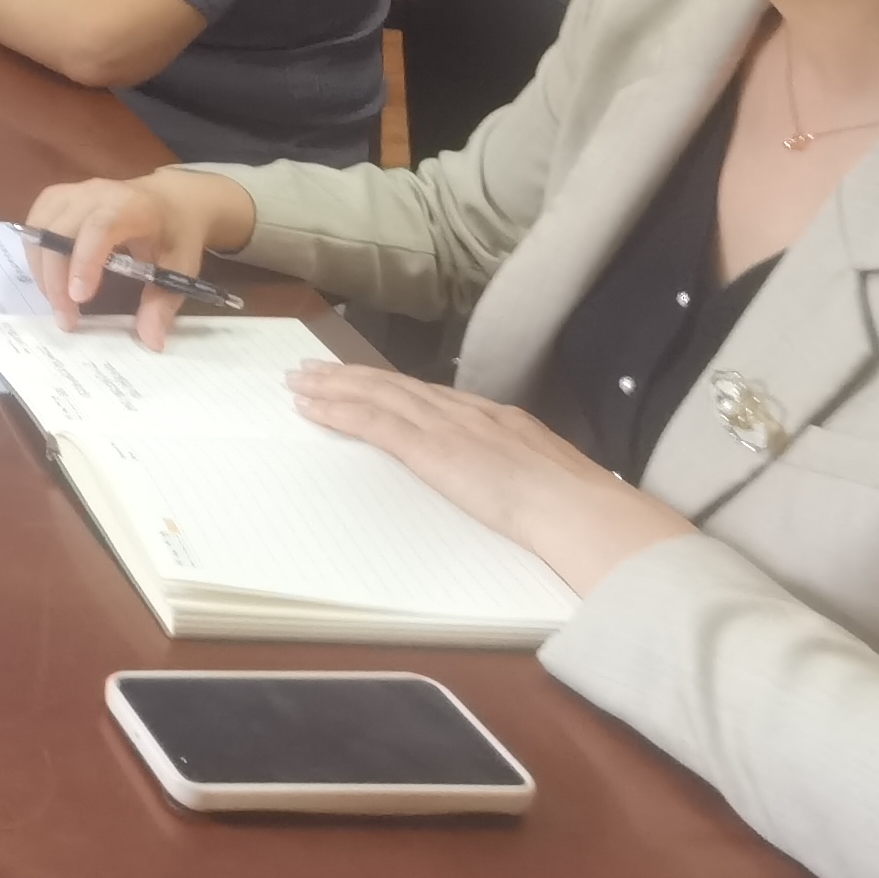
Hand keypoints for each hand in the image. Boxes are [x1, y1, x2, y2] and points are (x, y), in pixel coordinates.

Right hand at [21, 168, 255, 346]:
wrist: (168, 198)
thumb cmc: (175, 232)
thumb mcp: (180, 266)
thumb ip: (162, 301)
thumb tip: (150, 340)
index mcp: (131, 207)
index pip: (99, 227)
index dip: (84, 261)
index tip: (79, 299)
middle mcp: (96, 193)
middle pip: (59, 231)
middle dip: (56, 278)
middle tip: (66, 318)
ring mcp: (72, 192)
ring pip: (39, 228)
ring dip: (42, 269)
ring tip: (58, 301)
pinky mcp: (57, 197)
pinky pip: (35, 224)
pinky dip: (36, 254)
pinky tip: (51, 277)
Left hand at [289, 366, 692, 593]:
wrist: (579, 509)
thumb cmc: (576, 507)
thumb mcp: (548, 475)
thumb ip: (522, 472)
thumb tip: (517, 483)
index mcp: (496, 418)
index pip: (430, 395)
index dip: (393, 386)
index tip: (365, 379)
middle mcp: (466, 412)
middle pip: (395, 386)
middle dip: (351, 377)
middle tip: (311, 369)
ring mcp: (446, 426)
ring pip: (376, 395)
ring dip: (333, 388)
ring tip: (299, 381)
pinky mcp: (430, 447)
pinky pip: (372, 423)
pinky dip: (338, 412)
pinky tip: (310, 408)